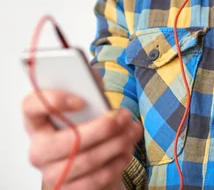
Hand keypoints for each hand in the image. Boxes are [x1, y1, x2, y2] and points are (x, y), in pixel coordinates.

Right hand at [22, 89, 142, 189]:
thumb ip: (89, 89)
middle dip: (101, 128)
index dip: (53, 102)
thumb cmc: (86, 123)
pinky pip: (93, 180)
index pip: (31, 106)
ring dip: (115, 145)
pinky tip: (126, 152)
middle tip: (123, 116)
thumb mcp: (87, 102)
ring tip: (132, 131)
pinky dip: (114, 164)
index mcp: (37, 121)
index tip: (81, 100)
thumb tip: (95, 83)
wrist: (92, 161)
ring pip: (85, 161)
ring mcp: (50, 173)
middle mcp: (38, 149)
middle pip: (66, 141)